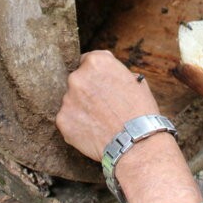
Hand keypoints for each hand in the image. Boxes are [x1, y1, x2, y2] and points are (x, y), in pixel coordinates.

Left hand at [56, 50, 202, 202]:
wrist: (136, 142)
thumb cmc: (140, 111)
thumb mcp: (134, 81)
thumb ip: (114, 73)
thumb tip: (106, 77)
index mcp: (97, 62)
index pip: (87, 60)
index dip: (96, 74)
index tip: (100, 84)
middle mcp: (77, 76)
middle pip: (77, 80)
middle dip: (86, 90)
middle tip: (101, 105)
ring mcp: (67, 99)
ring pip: (71, 100)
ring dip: (81, 108)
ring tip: (99, 121)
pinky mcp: (62, 120)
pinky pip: (67, 119)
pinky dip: (76, 125)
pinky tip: (93, 131)